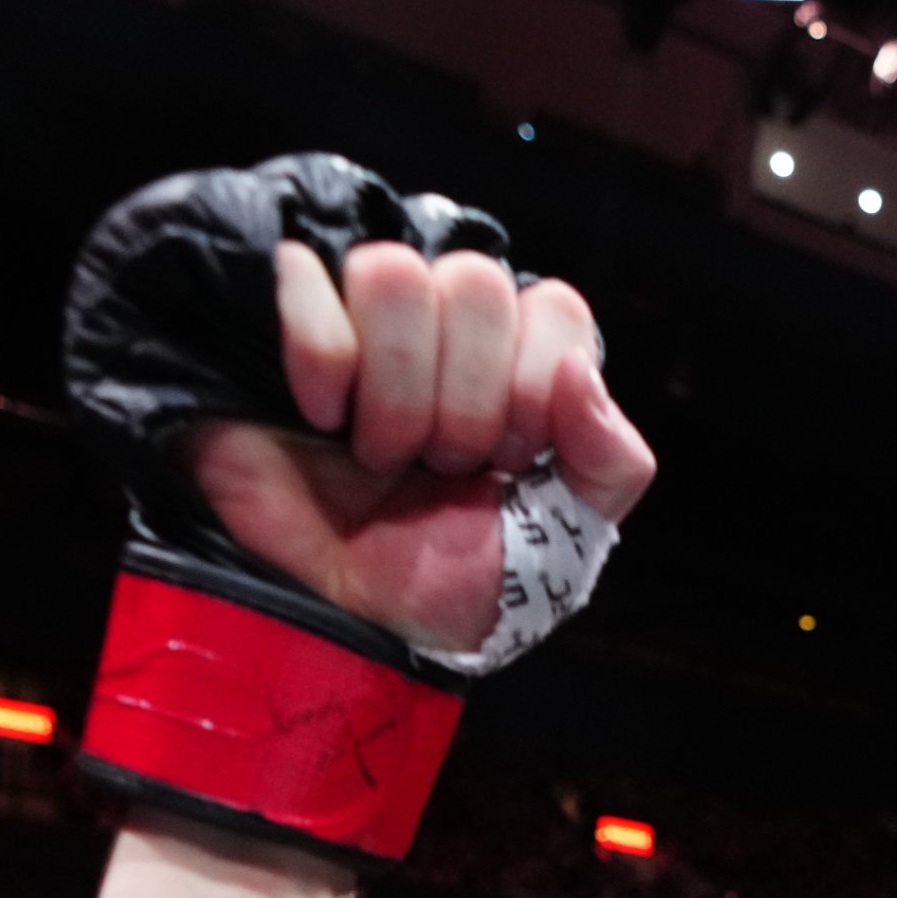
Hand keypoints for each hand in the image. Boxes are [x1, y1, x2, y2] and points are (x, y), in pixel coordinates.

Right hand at [189, 248, 655, 655]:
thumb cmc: (444, 582)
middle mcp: (446, 329)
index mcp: (519, 365)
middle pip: (476, 284)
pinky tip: (322, 417)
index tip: (508, 464)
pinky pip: (308, 279)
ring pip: (395, 274)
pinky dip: (321, 362)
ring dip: (394, 392)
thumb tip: (581, 373)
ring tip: (382, 454)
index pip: (554, 306)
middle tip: (439, 467)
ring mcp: (364, 319)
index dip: (534, 388)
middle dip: (463, 404)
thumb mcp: (562, 548)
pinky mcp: (284, 320)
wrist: (341, 623)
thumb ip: (613, 465)